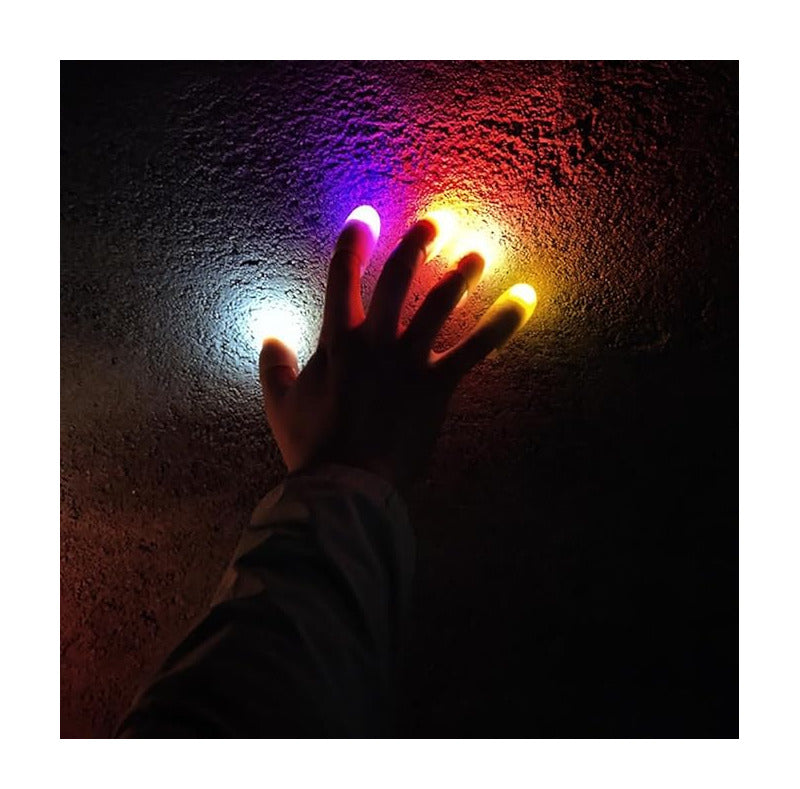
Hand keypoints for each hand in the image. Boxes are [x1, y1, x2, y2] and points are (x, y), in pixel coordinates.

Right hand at [259, 208, 536, 488]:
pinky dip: (502, 322)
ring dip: (460, 272)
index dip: (354, 242)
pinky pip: (475, 348)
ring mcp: (408, 361)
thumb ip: (273, 366)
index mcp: (336, 340)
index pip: (343, 276)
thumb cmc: (312, 446)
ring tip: (479, 252)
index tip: (366, 217)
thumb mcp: (280, 404)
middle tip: (437, 221)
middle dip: (417, 243)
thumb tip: (270, 338)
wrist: (346, 484)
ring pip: (438, 302)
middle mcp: (375, 340)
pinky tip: (526, 297)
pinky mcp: (437, 385)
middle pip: (398, 278)